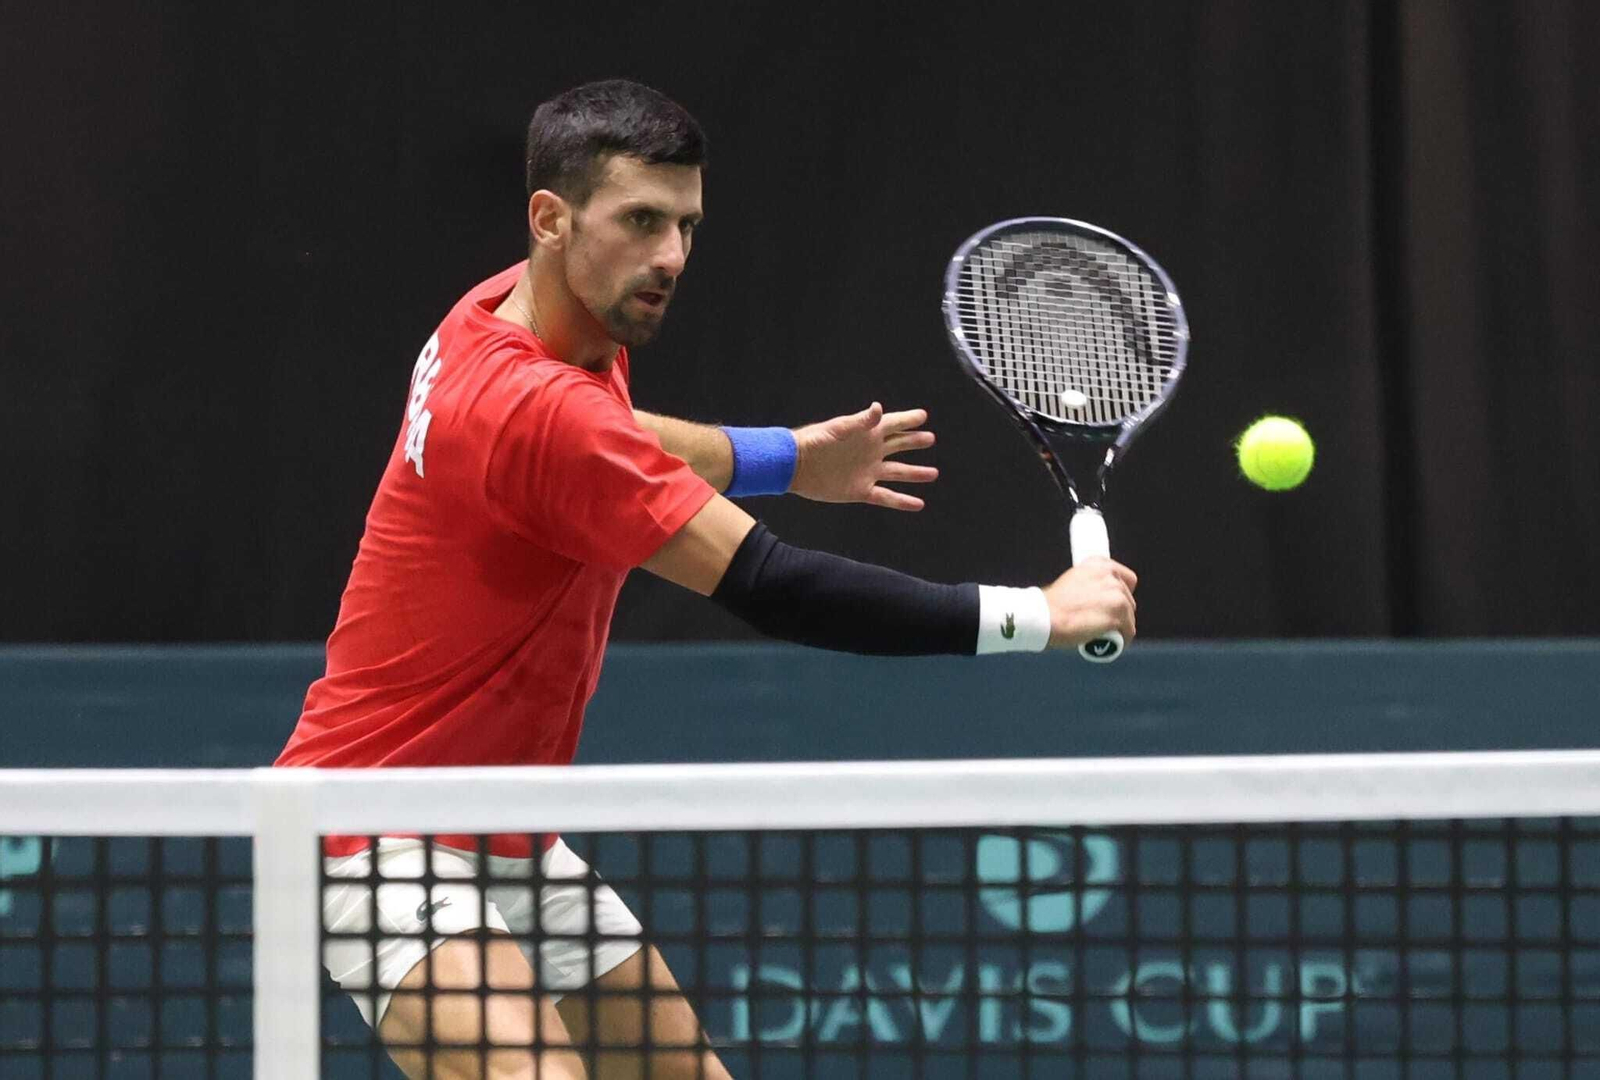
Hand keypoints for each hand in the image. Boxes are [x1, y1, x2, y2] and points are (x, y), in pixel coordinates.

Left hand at [789, 402, 937, 510]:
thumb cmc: (815, 442)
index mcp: (867, 433)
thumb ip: (860, 421)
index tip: (923, 416)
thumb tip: (878, 407)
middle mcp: (871, 451)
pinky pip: (886, 496)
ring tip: (932, 473)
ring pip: (897, 472)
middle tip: (930, 438)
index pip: (893, 424)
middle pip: (899, 446)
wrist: (797, 466)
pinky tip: (918, 504)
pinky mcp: (861, 490)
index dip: (907, 419)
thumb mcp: (838, 429)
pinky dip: (902, 501)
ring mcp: (868, 471)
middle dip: (914, 442)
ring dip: (915, 473)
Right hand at [1041, 559, 1137, 650]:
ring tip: (1105, 635)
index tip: (1111, 605)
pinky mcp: (1118, 616)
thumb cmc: (1052, 604)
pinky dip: (1122, 639)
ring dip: (1121, 627)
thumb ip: (1089, 583)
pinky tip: (1112, 644)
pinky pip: (1129, 631)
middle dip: (1120, 613)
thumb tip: (1098, 597)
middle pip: (1128, 599)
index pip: (1127, 578)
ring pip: (1129, 617)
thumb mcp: (1072, 581)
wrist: (1043, 616)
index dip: (1120, 594)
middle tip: (1103, 623)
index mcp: (1099, 564)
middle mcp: (1110, 576)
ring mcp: (1116, 595)